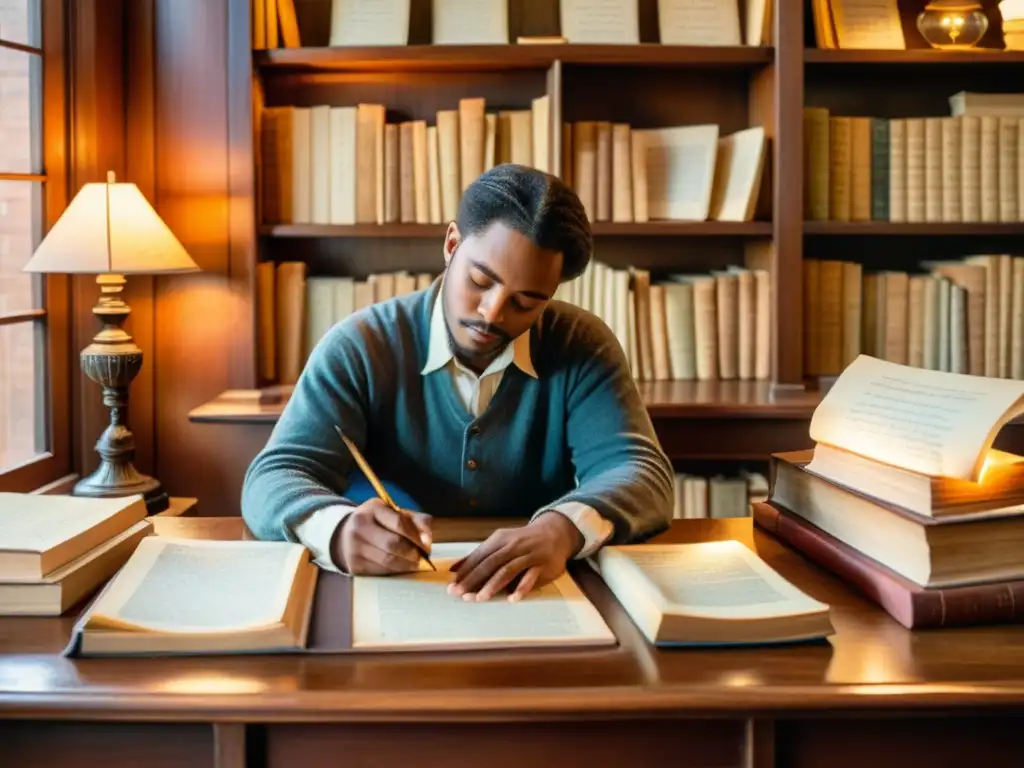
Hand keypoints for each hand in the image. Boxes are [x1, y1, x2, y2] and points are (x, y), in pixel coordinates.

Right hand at [331, 499, 432, 574]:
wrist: (345, 534)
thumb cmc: (378, 523)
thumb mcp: (395, 513)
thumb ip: (416, 521)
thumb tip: (428, 540)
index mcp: (373, 509)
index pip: (399, 523)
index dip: (417, 536)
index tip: (427, 545)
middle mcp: (360, 526)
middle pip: (393, 544)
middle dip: (413, 553)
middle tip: (423, 558)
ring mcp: (354, 547)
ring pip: (388, 561)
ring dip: (406, 565)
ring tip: (415, 564)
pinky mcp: (354, 565)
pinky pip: (381, 571)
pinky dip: (395, 571)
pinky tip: (400, 567)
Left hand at [447, 512, 582, 601]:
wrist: (554, 532)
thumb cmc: (521, 541)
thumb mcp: (499, 543)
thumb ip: (478, 556)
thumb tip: (453, 569)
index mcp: (499, 539)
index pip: (478, 556)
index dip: (465, 571)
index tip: (452, 586)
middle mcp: (512, 546)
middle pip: (490, 563)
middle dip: (473, 579)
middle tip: (459, 594)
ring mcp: (528, 555)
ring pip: (508, 570)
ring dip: (493, 584)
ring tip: (480, 598)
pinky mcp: (542, 565)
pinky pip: (531, 577)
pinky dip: (521, 588)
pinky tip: (512, 599)